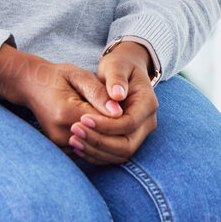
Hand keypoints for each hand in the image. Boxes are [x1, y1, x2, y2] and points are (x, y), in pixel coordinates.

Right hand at [0, 43, 121, 151]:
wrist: (32, 85)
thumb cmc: (58, 76)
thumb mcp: (79, 76)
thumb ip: (99, 93)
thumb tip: (118, 112)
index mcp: (66, 113)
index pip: (104, 124)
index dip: (120, 118)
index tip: (127, 106)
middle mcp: (61, 133)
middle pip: (101, 140)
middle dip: (117, 131)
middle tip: (126, 116)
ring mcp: (59, 143)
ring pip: (96, 149)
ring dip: (108, 138)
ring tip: (114, 121)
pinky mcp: (60, 148)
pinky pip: (87, 151)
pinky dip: (98, 143)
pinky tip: (102, 128)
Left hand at [68, 41, 158, 165]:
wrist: (124, 72)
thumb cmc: (119, 66)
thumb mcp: (116, 65)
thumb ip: (116, 79)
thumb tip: (117, 95)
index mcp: (147, 104)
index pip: (129, 124)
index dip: (106, 125)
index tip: (83, 118)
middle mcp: (147, 122)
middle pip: (127, 145)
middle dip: (99, 142)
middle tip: (74, 132)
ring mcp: (139, 134)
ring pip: (120, 154)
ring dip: (96, 151)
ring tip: (73, 140)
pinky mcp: (128, 140)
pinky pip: (114, 155)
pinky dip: (96, 154)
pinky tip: (78, 146)